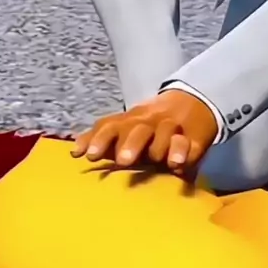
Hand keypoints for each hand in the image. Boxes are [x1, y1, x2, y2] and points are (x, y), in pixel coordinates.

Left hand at [71, 89, 217, 172]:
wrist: (192, 103)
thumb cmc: (148, 126)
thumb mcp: (125, 127)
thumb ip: (101, 138)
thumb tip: (73, 152)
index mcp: (130, 120)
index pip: (112, 126)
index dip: (99, 139)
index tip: (89, 156)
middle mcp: (149, 122)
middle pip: (138, 130)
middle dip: (130, 144)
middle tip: (123, 160)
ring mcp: (172, 129)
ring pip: (164, 132)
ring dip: (158, 146)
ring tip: (156, 160)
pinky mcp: (193, 139)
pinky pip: (187, 144)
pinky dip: (182, 152)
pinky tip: (177, 164)